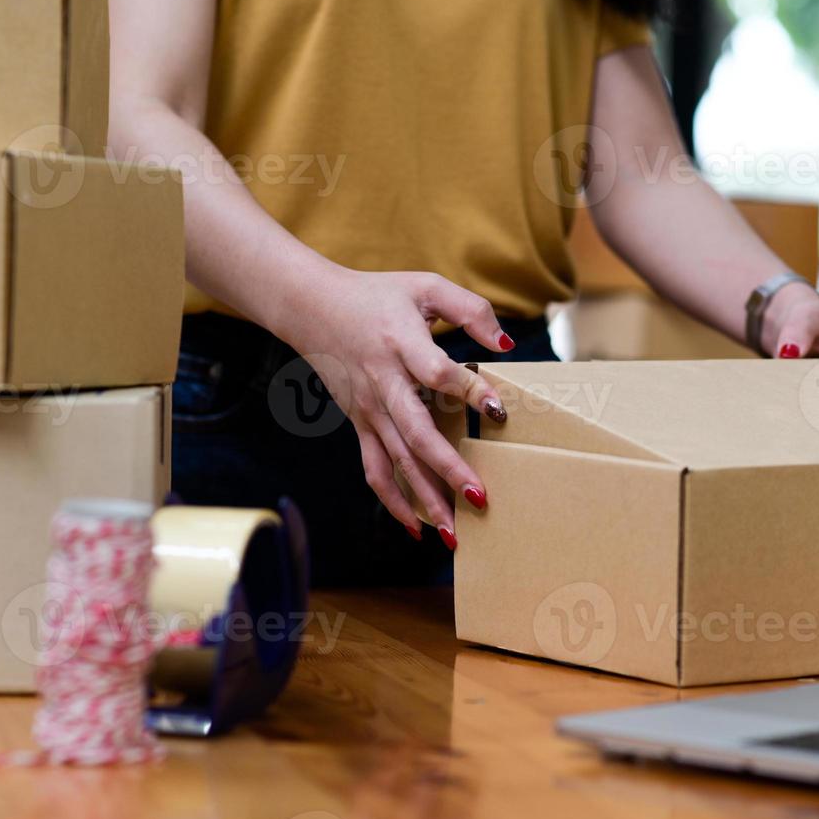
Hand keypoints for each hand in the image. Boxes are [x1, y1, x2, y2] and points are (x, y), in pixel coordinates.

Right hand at [277, 265, 512, 548]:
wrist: (312, 307)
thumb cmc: (378, 295)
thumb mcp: (425, 286)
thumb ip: (470, 310)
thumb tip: (506, 343)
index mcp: (401, 344)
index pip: (438, 373)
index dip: (468, 392)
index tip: (498, 411)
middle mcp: (383, 384)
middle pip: (416, 433)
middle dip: (447, 469)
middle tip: (479, 497)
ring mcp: (369, 410)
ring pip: (396, 462)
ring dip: (424, 499)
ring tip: (453, 531)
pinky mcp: (360, 424)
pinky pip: (376, 470)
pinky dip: (394, 503)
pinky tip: (417, 530)